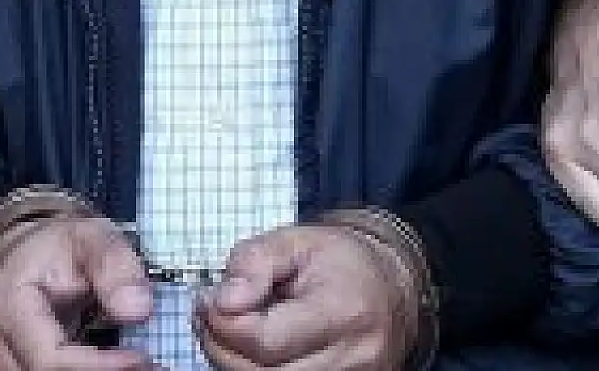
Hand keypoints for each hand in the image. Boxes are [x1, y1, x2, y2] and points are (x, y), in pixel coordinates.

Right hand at [0, 217, 154, 370]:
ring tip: (127, 363)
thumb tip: (137, 310)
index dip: (99, 366)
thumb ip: (115, 269)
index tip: (142, 358)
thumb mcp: (92, 238)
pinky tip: (101, 367)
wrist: (20, 251)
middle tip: (146, 364)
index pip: (50, 358)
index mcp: (6, 304)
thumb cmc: (55, 246)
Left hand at [196, 225, 415, 369]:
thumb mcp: (296, 240)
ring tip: (229, 328)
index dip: (225, 324)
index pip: (267, 340)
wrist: (390, 285)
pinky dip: (256, 370)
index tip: (209, 300)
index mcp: (343, 311)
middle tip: (209, 314)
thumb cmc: (341, 261)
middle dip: (221, 345)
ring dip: (233, 362)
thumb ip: (255, 262)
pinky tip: (250, 348)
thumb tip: (223, 301)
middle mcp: (352, 357)